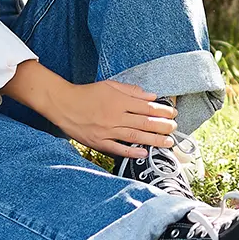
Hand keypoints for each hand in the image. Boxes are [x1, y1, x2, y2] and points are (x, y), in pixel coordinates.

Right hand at [36, 78, 178, 158]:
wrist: (63, 104)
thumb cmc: (88, 93)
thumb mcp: (110, 85)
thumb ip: (131, 91)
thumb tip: (151, 96)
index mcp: (118, 100)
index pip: (146, 107)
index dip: (162, 111)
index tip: (173, 113)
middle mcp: (115, 116)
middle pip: (144, 123)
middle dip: (162, 126)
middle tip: (175, 129)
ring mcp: (106, 130)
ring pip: (135, 136)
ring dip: (153, 140)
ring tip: (167, 143)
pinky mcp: (98, 141)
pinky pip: (117, 148)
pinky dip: (131, 152)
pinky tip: (144, 154)